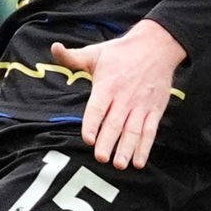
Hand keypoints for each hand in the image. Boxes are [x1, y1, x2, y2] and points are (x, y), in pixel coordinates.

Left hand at [52, 20, 183, 168]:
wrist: (157, 46)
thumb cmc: (121, 52)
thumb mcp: (95, 53)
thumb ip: (72, 57)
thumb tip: (53, 47)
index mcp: (107, 85)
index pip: (98, 108)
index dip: (92, 124)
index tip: (87, 139)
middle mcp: (125, 97)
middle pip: (115, 123)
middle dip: (108, 142)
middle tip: (101, 158)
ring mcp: (141, 105)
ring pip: (133, 130)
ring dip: (127, 149)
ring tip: (119, 164)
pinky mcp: (155, 110)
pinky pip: (150, 131)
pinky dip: (145, 147)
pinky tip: (139, 161)